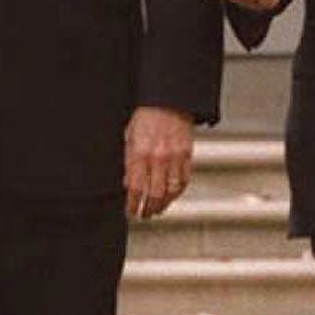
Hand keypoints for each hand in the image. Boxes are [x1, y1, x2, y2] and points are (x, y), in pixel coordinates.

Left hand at [124, 105, 193, 220]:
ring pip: (171, 191)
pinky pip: (184, 180)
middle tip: (145, 214)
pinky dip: (178, 192)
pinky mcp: (187, 155)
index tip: (131, 211)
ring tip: (158, 209)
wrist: (168, 101)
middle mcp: (158, 158)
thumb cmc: (147, 115)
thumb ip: (128, 161)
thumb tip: (127, 183)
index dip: (133, 204)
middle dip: (149, 209)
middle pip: (155, 194)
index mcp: (140, 153)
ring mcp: (174, 158)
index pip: (136, 188)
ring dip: (164, 204)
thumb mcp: (129, 137)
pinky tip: (172, 195)